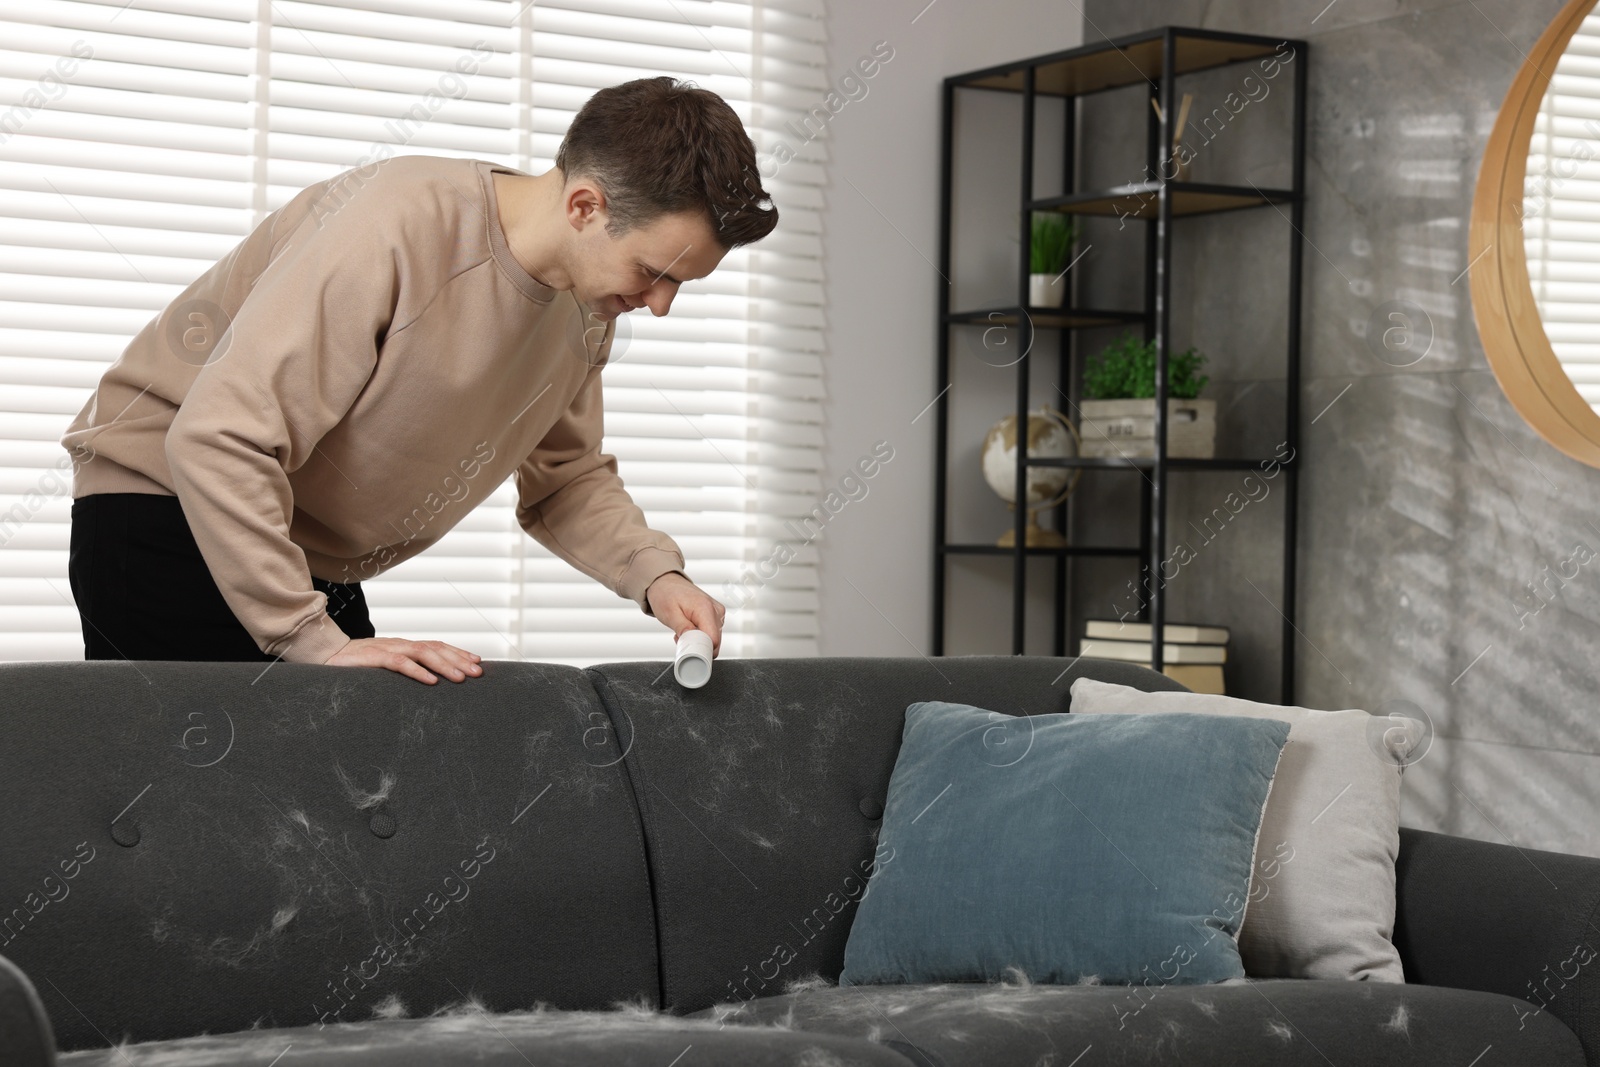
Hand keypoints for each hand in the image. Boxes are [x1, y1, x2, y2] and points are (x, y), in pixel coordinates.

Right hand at [327, 637, 482, 684]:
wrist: (320, 655)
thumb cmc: (352, 665)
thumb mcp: (382, 669)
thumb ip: (401, 671)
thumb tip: (425, 683)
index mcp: (403, 647)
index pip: (437, 646)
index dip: (458, 653)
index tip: (478, 663)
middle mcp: (399, 645)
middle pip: (435, 648)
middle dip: (459, 660)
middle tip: (478, 673)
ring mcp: (386, 648)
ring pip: (422, 653)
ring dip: (444, 666)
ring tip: (460, 679)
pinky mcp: (372, 657)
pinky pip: (399, 663)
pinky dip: (417, 671)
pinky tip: (431, 681)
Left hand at [646, 572, 724, 655]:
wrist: (666, 582)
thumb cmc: (665, 595)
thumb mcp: (669, 614)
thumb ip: (683, 628)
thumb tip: (693, 643)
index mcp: (705, 608)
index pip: (713, 639)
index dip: (702, 650)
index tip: (688, 651)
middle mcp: (716, 610)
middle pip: (715, 640)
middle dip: (698, 645)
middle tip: (680, 638)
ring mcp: (717, 612)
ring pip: (713, 638)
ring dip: (698, 640)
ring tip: (683, 630)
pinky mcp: (715, 614)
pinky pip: (712, 631)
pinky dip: (700, 634)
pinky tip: (689, 628)